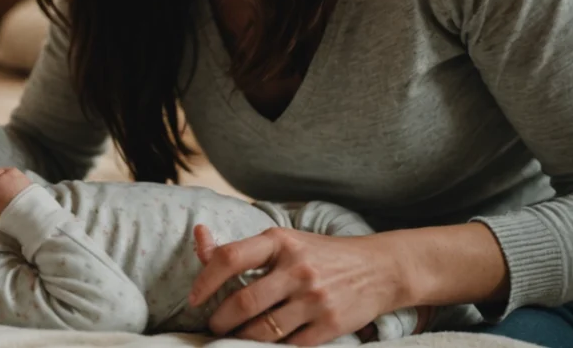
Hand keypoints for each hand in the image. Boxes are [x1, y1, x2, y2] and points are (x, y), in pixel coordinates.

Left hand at [188, 226, 402, 344]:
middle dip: (221, 320)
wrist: (378, 268)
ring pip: (264, 329)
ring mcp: (315, 297)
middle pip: (244, 301)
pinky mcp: (331, 323)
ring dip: (242, 338)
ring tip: (234, 338)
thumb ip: (241, 248)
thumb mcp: (284, 242)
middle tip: (214, 326)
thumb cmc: (320, 254)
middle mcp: (297, 267)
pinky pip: (291, 345)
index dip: (205, 281)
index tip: (194, 299)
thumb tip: (198, 236)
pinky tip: (264, 346)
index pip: (230, 257)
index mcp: (280, 241)